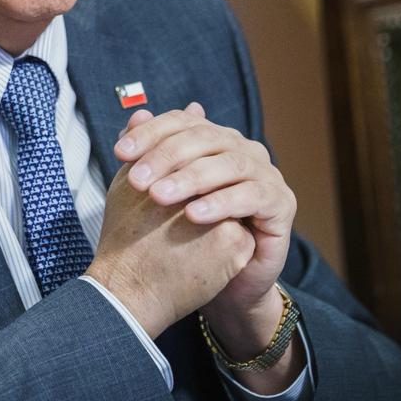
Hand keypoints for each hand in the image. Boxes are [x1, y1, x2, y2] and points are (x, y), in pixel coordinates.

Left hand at [115, 104, 296, 356]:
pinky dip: (222, 203)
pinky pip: (252, 196)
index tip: (119, 153)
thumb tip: (135, 115)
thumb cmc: (189, 236)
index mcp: (215, 139)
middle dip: (166, 156)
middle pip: (205, 139)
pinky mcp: (281, 203)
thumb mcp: (161, 194)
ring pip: (229, 164)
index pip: (182, 122)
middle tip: (136, 179)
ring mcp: (266, 173)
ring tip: (158, 197)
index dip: (150, 133)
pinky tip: (193, 215)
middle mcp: (243, 149)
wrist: (224, 285)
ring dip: (191, 178)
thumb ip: (149, 156)